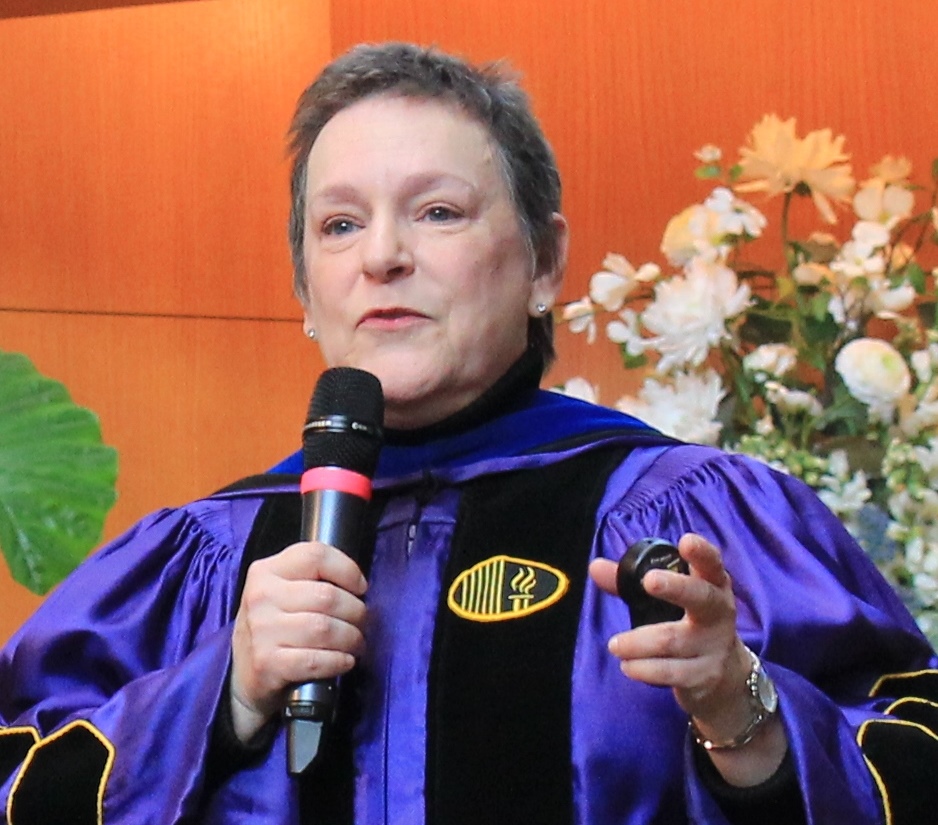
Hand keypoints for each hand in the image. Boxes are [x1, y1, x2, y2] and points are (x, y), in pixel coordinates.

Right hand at [229, 540, 367, 741]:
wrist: (244, 675)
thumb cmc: (274, 627)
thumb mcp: (282, 591)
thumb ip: (312, 578)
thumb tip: (359, 585)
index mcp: (266, 570)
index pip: (316, 555)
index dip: (347, 570)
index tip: (360, 588)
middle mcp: (261, 596)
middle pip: (327, 596)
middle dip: (356, 612)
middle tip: (361, 623)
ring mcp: (262, 630)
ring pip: (325, 628)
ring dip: (351, 638)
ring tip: (356, 643)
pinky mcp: (266, 664)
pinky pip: (316, 660)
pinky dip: (339, 661)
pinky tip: (345, 661)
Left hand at [590, 533, 786, 785]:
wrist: (726, 679)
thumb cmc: (691, 624)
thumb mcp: (671, 599)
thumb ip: (632, 582)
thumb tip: (595, 566)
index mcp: (712, 586)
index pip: (712, 564)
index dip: (702, 552)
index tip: (685, 541)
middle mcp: (719, 613)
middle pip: (701, 597)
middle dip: (676, 587)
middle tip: (649, 581)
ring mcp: (713, 646)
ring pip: (673, 640)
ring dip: (638, 642)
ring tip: (614, 644)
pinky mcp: (704, 676)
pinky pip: (670, 671)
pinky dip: (644, 669)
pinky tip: (627, 666)